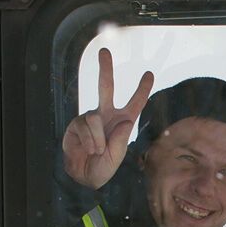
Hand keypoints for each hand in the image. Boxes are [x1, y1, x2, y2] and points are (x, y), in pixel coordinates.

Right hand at [61, 48, 154, 189]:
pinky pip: (85, 125)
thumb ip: (121, 141)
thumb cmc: (103, 167)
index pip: (135, 103)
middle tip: (103, 51)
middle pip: (105, 87)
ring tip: (97, 151)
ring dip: (97, 139)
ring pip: (94, 117)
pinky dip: (88, 140)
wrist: (83, 175)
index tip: (149, 74)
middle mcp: (107, 115)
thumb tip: (124, 121)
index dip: (142, 89)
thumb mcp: (117, 157)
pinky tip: (87, 149)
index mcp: (123, 122)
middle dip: (104, 69)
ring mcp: (91, 118)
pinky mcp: (77, 123)